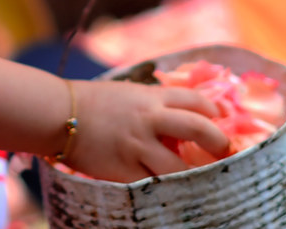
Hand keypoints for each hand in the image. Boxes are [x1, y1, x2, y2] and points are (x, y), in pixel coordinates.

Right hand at [62, 79, 229, 182]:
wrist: (60, 114)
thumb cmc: (94, 102)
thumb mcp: (129, 93)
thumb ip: (155, 103)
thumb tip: (183, 117)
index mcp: (151, 97)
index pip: (195, 100)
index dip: (215, 110)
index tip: (224, 120)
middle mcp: (149, 119)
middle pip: (198, 128)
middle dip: (218, 141)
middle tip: (225, 150)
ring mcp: (137, 146)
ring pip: (180, 167)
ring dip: (196, 174)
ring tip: (203, 179)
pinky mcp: (124, 170)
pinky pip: (153, 184)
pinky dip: (165, 189)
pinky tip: (172, 191)